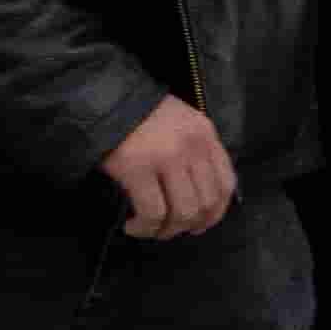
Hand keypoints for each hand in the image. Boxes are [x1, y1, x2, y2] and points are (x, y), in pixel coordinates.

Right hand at [96, 96, 234, 240]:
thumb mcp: (181, 124)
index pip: (226, 184)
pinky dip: (146, 227)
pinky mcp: (138, 168)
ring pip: (182, 212)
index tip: (200, 225)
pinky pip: (153, 212)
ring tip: (149, 230)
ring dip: (167, 230)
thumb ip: (195, 153)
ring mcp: (167, 157)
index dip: (216, 213)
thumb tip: (199, 198)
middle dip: (189, 226)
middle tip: (169, 230)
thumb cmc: (140, 115)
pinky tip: (132, 226)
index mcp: (206, 135)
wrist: (104, 98)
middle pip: (206, 203)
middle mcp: (193, 147)